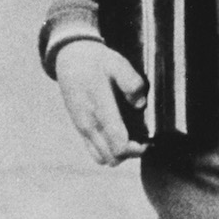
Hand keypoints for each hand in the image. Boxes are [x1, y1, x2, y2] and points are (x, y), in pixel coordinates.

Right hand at [54, 38, 147, 165]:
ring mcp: (82, 129)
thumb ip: (131, 82)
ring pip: (102, 158)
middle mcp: (89, 124)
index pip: (118, 142)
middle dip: (131, 153)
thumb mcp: (117, 63)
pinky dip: (108, 150)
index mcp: (100, 108)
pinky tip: (119, 134)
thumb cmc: (97, 61)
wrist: (71, 59)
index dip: (136, 148)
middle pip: (112, 157)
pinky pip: (94, 151)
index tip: (148, 140)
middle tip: (144, 139)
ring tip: (132, 138)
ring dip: (119, 153)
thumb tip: (140, 105)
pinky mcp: (80, 129)